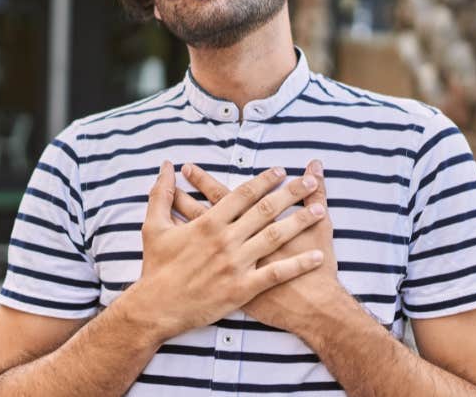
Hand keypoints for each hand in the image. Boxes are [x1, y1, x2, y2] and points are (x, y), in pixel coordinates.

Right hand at [126, 161, 327, 340]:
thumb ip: (161, 194)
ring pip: (275, 237)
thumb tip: (165, 167)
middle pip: (265, 210)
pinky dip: (299, 264)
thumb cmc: (156, 267)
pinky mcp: (242, 289)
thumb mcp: (154, 226)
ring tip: (321, 210)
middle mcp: (225, 240)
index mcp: (208, 223)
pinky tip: (317, 256)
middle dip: (290, 193)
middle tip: (308, 180)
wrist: (156, 308)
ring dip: (300, 221)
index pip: (243, 194)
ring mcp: (235, 264)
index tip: (281, 170)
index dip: (264, 180)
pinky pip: (276, 274)